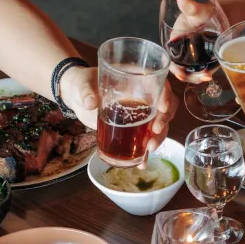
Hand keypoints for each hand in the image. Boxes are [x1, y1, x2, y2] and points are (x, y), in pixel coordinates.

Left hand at [59, 66, 178, 151]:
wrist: (78, 98)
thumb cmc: (83, 83)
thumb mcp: (83, 84)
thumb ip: (86, 91)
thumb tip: (90, 103)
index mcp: (138, 80)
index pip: (161, 85)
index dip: (167, 96)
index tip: (162, 108)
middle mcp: (145, 97)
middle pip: (165, 109)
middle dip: (164, 122)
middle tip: (155, 132)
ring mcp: (141, 114)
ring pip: (158, 127)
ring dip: (158, 138)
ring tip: (149, 149)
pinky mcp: (133, 129)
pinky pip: (144, 141)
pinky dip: (144, 153)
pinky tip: (142, 163)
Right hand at [168, 0, 214, 83]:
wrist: (214, 15)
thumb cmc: (201, 11)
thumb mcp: (195, 9)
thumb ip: (190, 6)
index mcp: (175, 43)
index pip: (172, 60)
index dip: (175, 69)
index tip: (181, 75)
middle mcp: (182, 53)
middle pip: (183, 71)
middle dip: (191, 77)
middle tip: (204, 77)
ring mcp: (193, 59)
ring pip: (193, 73)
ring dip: (199, 77)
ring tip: (209, 76)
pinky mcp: (204, 61)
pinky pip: (201, 71)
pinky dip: (205, 74)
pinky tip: (211, 74)